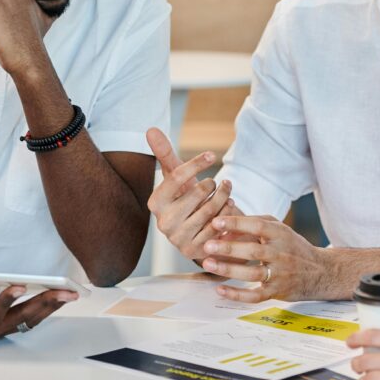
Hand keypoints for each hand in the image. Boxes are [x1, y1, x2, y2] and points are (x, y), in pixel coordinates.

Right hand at [0, 280, 77, 344]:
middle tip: (63, 291)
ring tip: (70, 293)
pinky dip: (47, 306)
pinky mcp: (8, 323)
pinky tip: (61, 296)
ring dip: (51, 306)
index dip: (4, 302)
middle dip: (43, 304)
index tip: (19, 285)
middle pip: (19, 320)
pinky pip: (31, 317)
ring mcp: (0, 329)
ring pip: (30, 320)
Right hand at [145, 128, 240, 262]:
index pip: (177, 175)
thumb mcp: (176, 177)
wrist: (197, 232)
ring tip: (227, 192)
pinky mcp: (195, 251)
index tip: (211, 154)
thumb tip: (151, 129)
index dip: (196, 162)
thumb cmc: (185, 199)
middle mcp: (163, 223)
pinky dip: (228, 213)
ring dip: (225, 196)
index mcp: (155, 203)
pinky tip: (228, 209)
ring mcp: (178, 239)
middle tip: (220, 182)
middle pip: (199, 191)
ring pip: (213, 208)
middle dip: (214, 183)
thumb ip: (164, 154)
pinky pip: (220, 226)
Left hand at [201, 215, 331, 302]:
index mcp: (281, 234)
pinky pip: (255, 295)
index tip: (216, 222)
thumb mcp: (279, 229)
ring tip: (208, 264)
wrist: (320, 271)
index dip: (237, 224)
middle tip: (207, 246)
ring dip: (228, 270)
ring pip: (252, 274)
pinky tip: (220, 290)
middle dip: (228, 248)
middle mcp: (281, 254)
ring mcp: (280, 274)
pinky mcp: (277, 292)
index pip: (257, 226)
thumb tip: (226, 224)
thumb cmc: (292, 246)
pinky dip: (237, 295)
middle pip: (253, 251)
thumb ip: (254, 223)